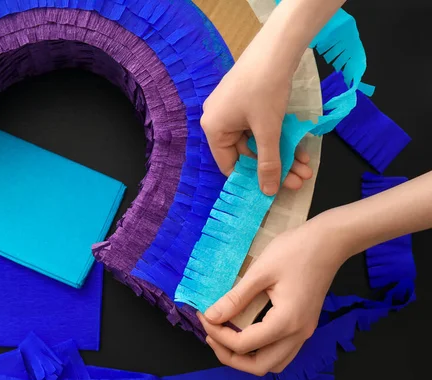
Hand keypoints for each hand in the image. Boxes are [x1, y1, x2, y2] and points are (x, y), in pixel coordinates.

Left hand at [197, 214, 349, 375]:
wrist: (328, 241)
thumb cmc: (295, 250)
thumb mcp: (260, 271)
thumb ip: (235, 298)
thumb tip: (211, 316)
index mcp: (286, 321)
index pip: (244, 344)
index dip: (218, 334)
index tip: (203, 317)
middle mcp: (298, 334)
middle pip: (260, 366)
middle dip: (230, 356)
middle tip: (210, 335)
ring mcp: (304, 331)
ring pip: (273, 363)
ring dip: (247, 358)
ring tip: (225, 339)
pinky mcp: (305, 325)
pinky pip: (282, 352)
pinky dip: (261, 350)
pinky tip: (246, 334)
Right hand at [201, 39, 311, 195]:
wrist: (276, 48)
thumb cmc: (265, 90)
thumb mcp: (268, 130)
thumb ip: (268, 163)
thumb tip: (268, 192)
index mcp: (213, 129)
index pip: (229, 165)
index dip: (251, 179)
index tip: (274, 190)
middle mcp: (218, 120)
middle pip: (247, 154)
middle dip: (275, 167)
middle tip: (299, 180)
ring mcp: (232, 109)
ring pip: (257, 141)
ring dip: (281, 155)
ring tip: (305, 168)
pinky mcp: (246, 101)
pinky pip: (260, 127)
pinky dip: (278, 138)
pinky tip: (299, 149)